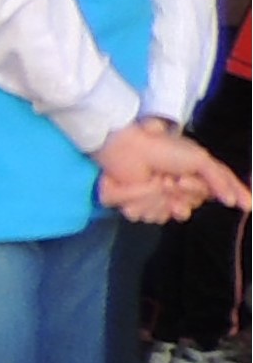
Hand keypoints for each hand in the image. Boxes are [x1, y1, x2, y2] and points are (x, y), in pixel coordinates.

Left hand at [99, 119, 248, 221]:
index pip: (201, 198)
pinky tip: (140, 187)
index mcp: (188, 179)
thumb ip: (220, 180)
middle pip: (184, 209)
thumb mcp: (200, 160)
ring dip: (158, 197)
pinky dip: (140, 201)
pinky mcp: (133, 204)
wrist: (129, 147)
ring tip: (154, 180)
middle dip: (178, 194)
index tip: (184, 180)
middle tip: (170, 179)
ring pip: (162, 216)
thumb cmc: (164, 148)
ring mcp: (152, 199)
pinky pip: (142, 216)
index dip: (195, 192)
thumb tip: (233, 202)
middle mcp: (171, 192)